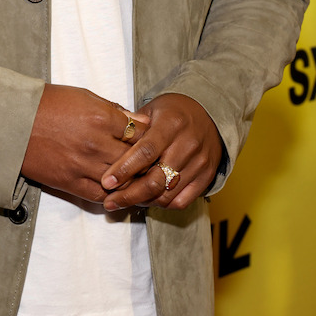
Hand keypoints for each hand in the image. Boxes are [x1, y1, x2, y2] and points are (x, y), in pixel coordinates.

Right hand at [22, 85, 148, 203]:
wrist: (14, 120)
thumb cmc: (50, 103)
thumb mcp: (86, 97)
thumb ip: (116, 111)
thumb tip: (142, 121)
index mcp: (102, 118)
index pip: (141, 134)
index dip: (150, 140)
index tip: (154, 143)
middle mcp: (96, 143)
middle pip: (135, 161)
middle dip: (146, 164)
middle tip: (154, 166)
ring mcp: (83, 165)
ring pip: (122, 182)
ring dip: (133, 183)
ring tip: (140, 182)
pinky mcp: (69, 182)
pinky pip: (100, 196)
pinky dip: (113, 196)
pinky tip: (119, 193)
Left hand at [100, 94, 221, 211]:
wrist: (209, 114)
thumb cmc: (172, 112)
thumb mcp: (151, 110)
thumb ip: (131, 128)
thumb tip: (106, 145)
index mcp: (171, 124)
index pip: (145, 151)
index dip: (124, 169)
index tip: (107, 182)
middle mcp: (188, 144)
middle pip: (156, 179)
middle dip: (130, 194)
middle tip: (111, 200)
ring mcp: (199, 162)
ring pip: (167, 194)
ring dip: (143, 201)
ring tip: (124, 200)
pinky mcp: (207, 177)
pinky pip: (181, 201)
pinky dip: (161, 204)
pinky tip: (147, 199)